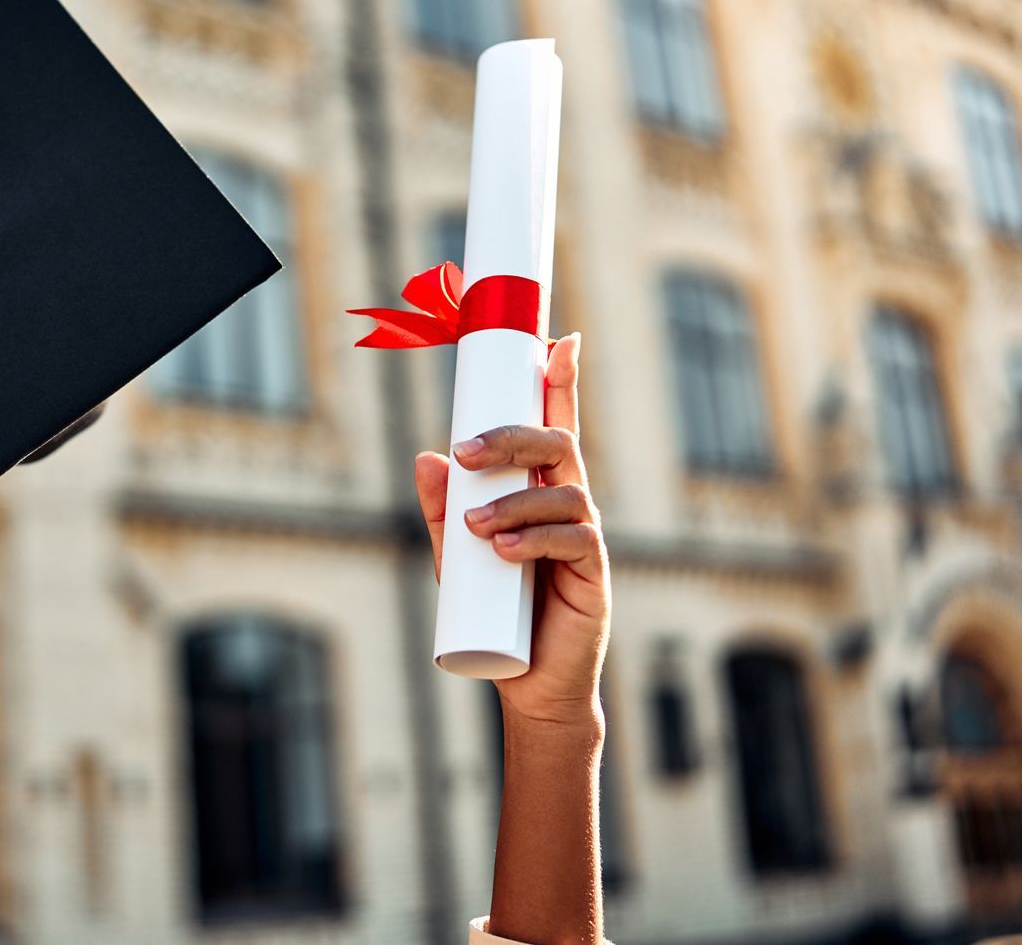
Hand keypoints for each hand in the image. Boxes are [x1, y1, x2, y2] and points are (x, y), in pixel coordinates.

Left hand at [413, 333, 607, 729]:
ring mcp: (586, 537)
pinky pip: (574, 540)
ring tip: (474, 530)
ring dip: (513, 504)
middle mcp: (569, 504)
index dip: (561, 383)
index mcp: (541, 490)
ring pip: (563, 492)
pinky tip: (504, 551)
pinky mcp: (596, 575)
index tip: (559, 339)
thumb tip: (425, 456)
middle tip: (467, 451)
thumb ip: (440, 510)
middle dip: (514, 436)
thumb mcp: (455, 557)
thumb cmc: (495, 611)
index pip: (555, 425)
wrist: (528, 682)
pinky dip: (535, 540)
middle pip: (558, 445)